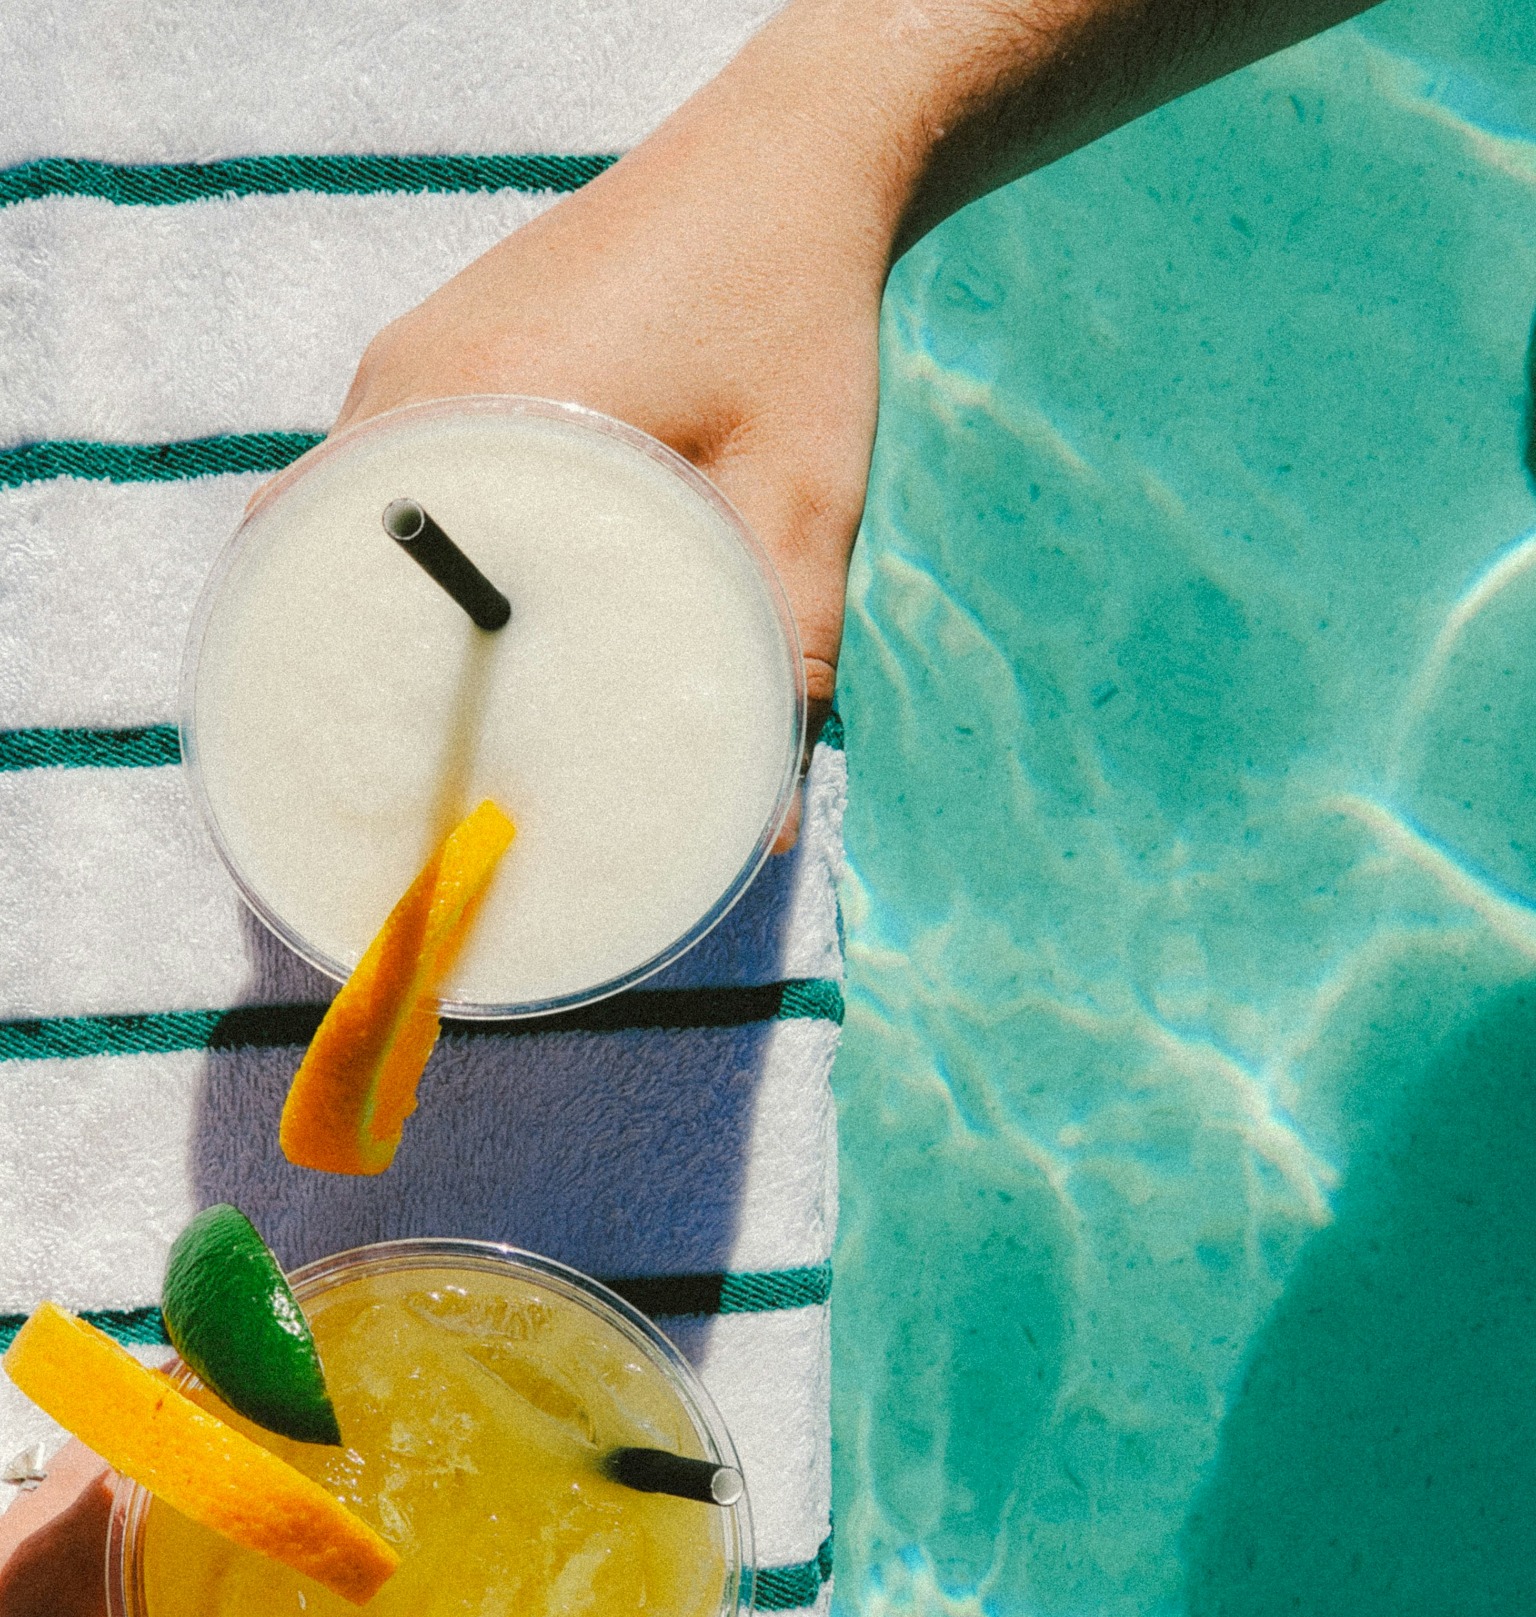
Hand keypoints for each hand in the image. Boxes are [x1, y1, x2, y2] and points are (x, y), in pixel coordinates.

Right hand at [333, 28, 896, 846]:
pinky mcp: (442, 341)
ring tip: (426, 704)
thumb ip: (781, 658)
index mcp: (482, 406)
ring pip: (342, 506)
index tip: (374, 775)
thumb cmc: (796, 322)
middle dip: (346, 656)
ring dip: (376, 596)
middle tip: (407, 763)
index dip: (337, 679)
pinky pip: (383, 462)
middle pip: (317, 544)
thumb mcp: (806, 501)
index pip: (334, 561)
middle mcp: (417, 374)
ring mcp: (417, 350)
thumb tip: (762, 830)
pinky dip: (401, 539)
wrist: (787, 165)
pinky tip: (461, 602)